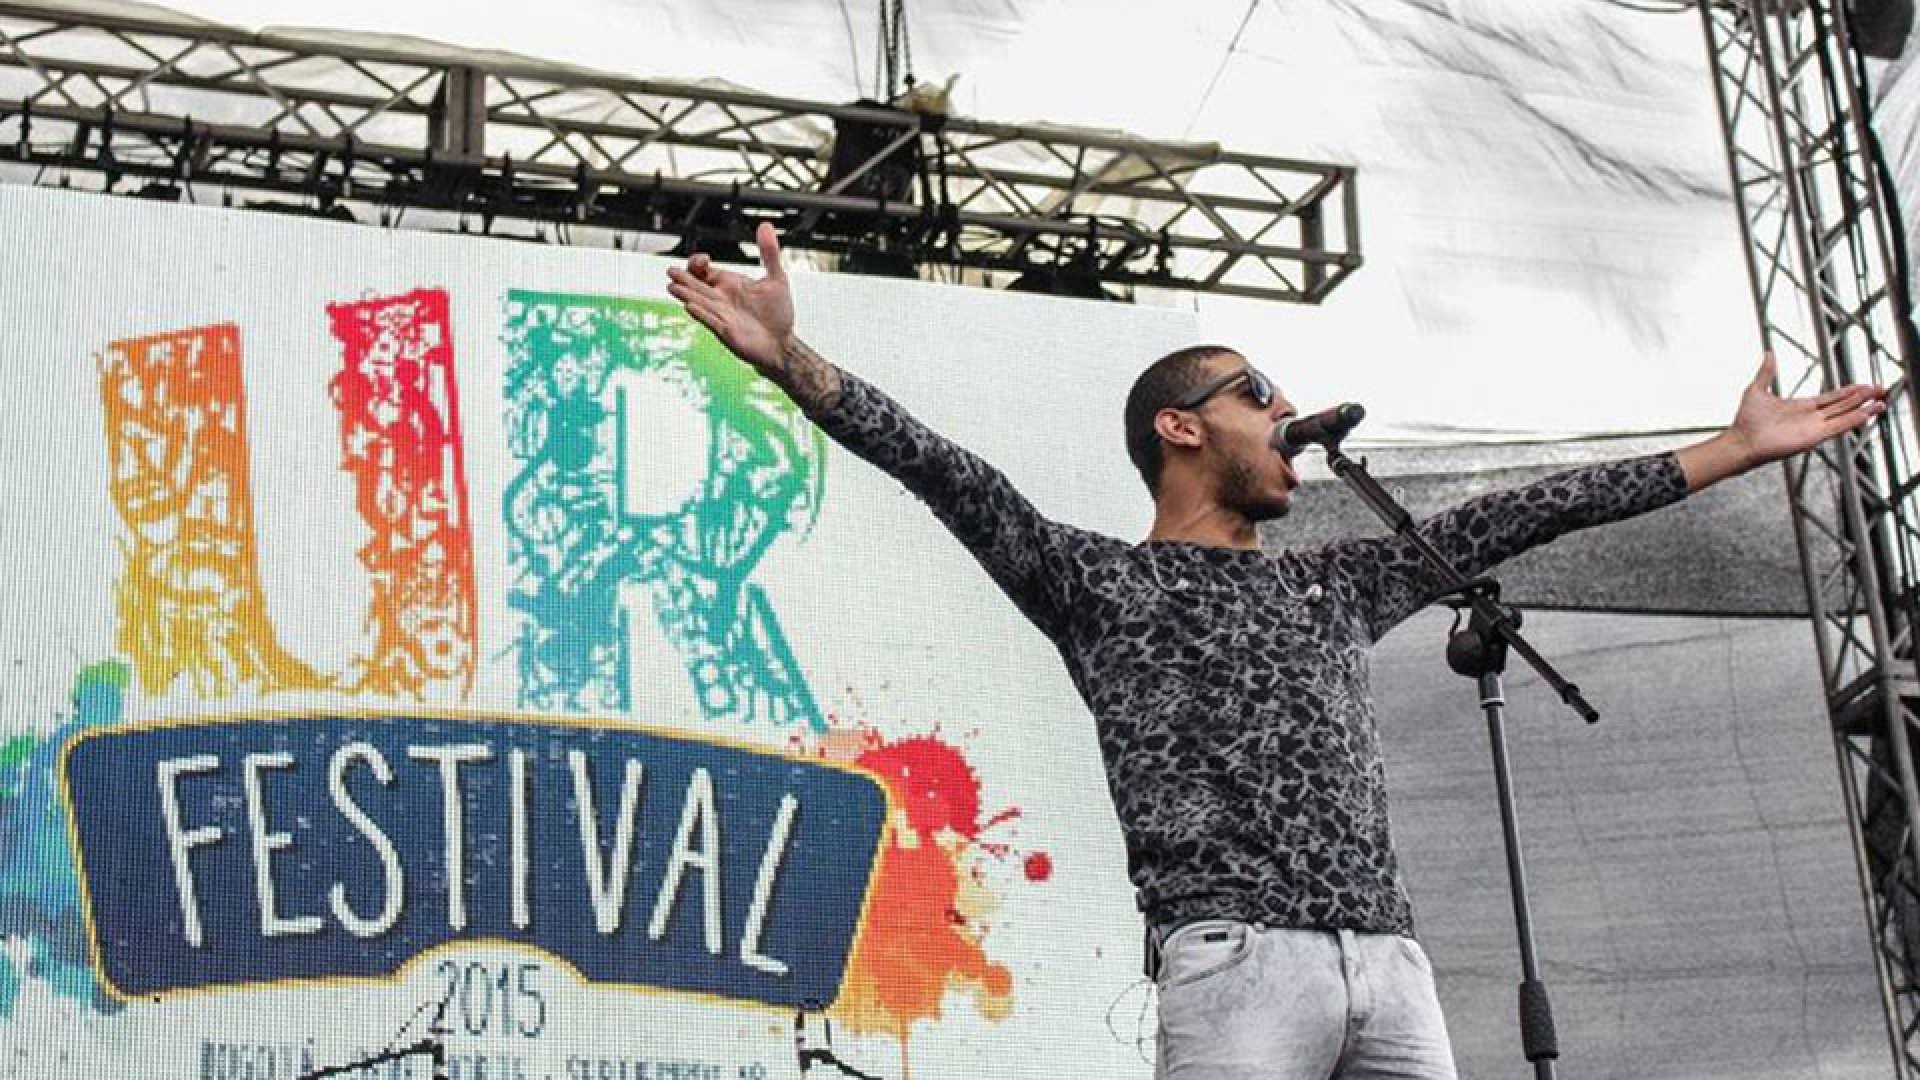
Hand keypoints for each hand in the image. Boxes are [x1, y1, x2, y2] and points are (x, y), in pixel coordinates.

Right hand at [666, 222, 793, 370]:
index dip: (698, 263)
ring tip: (672, 287)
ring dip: (686, 294)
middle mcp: (721, 299)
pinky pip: (709, 321)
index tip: (704, 259)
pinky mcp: (725, 331)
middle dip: (683, 278)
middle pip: (696, 285)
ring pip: (699, 301)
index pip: (704, 271)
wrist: (782, 343)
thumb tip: (765, 225)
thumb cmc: (777, 314)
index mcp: (729, 285)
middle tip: (670, 271)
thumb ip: (769, 253)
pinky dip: (700, 313)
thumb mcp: (776, 278)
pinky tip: (689, 305)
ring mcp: (721, 315)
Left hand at [1727, 350, 1886, 467]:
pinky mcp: (1813, 437)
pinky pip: (1838, 427)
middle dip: (1862, 397)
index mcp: (1801, 407)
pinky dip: (1853, 420)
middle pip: (1843, 405)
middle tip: (1881, 389)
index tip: (1863, 385)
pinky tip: (1867, 414)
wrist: (1741, 440)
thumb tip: (1768, 353)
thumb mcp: (1757, 389)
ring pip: (1845, 415)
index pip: (1831, 398)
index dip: (1848, 391)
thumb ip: (1767, 372)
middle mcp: (1811, 417)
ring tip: (1882, 402)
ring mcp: (1814, 427)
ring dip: (1864, 409)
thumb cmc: (1746, 420)